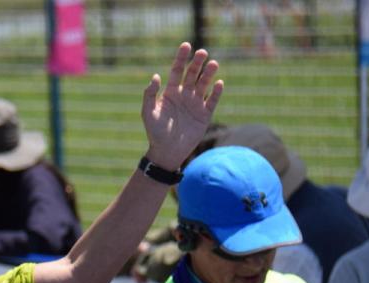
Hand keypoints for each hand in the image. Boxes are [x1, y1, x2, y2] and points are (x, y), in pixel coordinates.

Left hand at [140, 43, 222, 170]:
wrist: (167, 151)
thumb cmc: (155, 132)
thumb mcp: (148, 112)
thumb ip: (150, 94)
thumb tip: (156, 76)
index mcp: (171, 92)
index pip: (177, 70)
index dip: (181, 58)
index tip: (186, 45)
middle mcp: (185, 95)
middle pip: (192, 74)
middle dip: (197, 63)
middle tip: (202, 52)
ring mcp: (196, 103)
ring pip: (204, 84)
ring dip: (209, 74)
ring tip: (213, 64)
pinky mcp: (205, 114)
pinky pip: (213, 101)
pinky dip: (216, 92)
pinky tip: (219, 84)